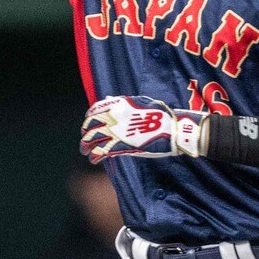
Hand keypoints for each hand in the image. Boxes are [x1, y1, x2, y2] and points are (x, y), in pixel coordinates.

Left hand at [80, 96, 205, 163]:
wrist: (173, 129)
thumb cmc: (161, 115)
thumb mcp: (141, 102)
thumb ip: (122, 102)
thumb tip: (108, 99)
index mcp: (118, 105)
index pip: (95, 110)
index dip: (89, 118)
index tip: (89, 125)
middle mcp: (114, 117)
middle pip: (90, 125)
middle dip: (85, 134)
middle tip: (86, 141)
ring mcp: (117, 132)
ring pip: (92, 139)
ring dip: (86, 146)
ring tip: (86, 152)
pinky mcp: (122, 146)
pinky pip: (102, 152)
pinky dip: (95, 156)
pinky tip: (94, 160)